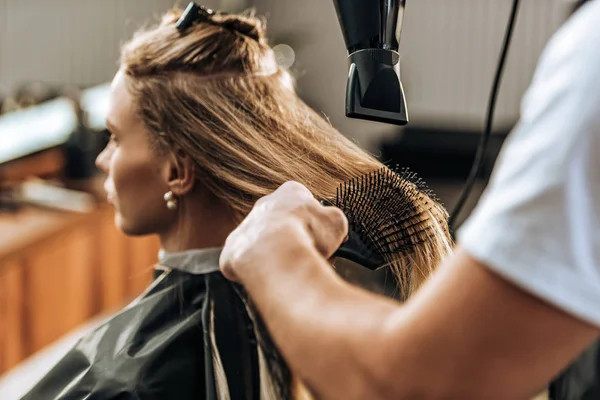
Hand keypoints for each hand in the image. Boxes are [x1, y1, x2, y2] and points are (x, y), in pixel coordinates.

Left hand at [220, 181, 347, 281]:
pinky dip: (259, 270)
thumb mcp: (337, 223)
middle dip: (296, 238)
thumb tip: (332, 224)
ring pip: (264, 242)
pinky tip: (272, 277)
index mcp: (290, 192)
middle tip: (309, 256)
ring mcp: (246, 227)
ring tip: (293, 271)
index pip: (303, 201)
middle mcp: (264, 205)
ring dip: (278, 254)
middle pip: (282, 222)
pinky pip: (247, 260)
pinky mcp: (233, 249)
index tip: (322, 236)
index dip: (315, 220)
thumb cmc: (309, 236)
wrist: (277, 255)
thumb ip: (334, 220)